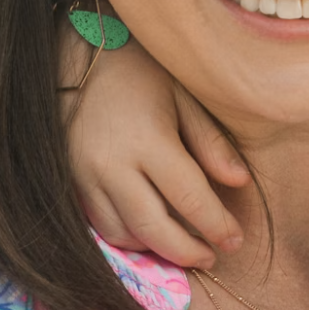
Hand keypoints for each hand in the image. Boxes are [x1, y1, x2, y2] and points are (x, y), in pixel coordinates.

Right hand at [61, 20, 248, 266]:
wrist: (74, 53)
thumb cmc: (138, 69)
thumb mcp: (182, 94)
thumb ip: (210, 140)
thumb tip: (240, 182)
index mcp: (147, 140)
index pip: (189, 198)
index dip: (217, 226)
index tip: (236, 239)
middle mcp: (112, 165)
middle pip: (154, 228)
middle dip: (187, 251)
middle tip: (212, 256)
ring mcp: (85, 176)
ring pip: (123, 234)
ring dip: (156, 249)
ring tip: (183, 246)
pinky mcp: (69, 181)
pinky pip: (99, 225)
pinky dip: (127, 236)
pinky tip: (150, 232)